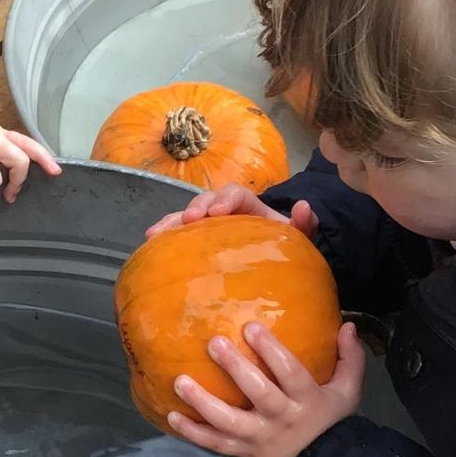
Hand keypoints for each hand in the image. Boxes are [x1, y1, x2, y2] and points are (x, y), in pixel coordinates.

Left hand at [0, 111, 62, 202]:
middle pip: (18, 162)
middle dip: (16, 183)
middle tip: (8, 197)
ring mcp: (2, 134)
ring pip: (29, 147)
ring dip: (43, 161)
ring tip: (55, 174)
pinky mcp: (4, 132)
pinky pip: (26, 141)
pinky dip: (40, 151)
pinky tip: (50, 162)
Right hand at [146, 184, 317, 238]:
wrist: (278, 262)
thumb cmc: (285, 246)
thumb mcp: (300, 237)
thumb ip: (305, 223)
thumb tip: (304, 207)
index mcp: (249, 206)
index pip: (236, 193)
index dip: (225, 199)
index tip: (218, 212)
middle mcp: (225, 211)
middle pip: (207, 200)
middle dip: (196, 207)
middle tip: (189, 220)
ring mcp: (209, 227)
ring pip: (186, 217)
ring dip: (171, 222)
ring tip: (155, 234)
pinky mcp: (198, 243)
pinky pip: (179, 237)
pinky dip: (165, 240)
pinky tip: (150, 247)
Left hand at [168, 322, 364, 456]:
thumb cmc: (331, 423)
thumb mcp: (348, 392)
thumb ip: (350, 358)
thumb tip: (348, 325)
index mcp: (307, 399)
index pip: (290, 372)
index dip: (271, 349)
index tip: (250, 327)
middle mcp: (281, 417)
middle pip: (257, 392)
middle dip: (235, 367)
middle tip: (214, 343)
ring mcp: (259, 437)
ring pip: (229, 421)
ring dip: (202, 402)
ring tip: (180, 381)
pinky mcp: (243, 452)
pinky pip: (215, 444)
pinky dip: (193, 432)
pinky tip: (172, 415)